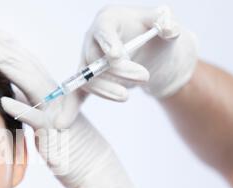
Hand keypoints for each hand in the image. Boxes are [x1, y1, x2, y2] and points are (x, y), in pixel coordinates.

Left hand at [0, 31, 144, 187]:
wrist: (95, 170)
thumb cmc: (71, 149)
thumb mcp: (48, 124)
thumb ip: (32, 107)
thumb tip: (15, 95)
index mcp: (53, 96)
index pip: (31, 67)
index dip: (13, 49)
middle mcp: (56, 100)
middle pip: (30, 69)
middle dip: (7, 50)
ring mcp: (56, 115)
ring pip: (33, 87)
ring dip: (11, 69)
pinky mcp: (55, 136)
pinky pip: (37, 121)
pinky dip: (22, 110)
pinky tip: (4, 100)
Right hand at [78, 5, 197, 106]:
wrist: (149, 51)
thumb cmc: (154, 33)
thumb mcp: (164, 24)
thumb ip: (168, 24)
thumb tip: (170, 29)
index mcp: (108, 20)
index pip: (104, 30)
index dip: (108, 42)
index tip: (118, 56)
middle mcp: (92, 39)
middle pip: (95, 58)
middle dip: (118, 71)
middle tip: (144, 76)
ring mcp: (88, 60)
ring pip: (88, 79)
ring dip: (106, 90)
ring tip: (126, 96)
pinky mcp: (89, 80)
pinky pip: (77, 93)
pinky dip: (71, 107)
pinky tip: (63, 123)